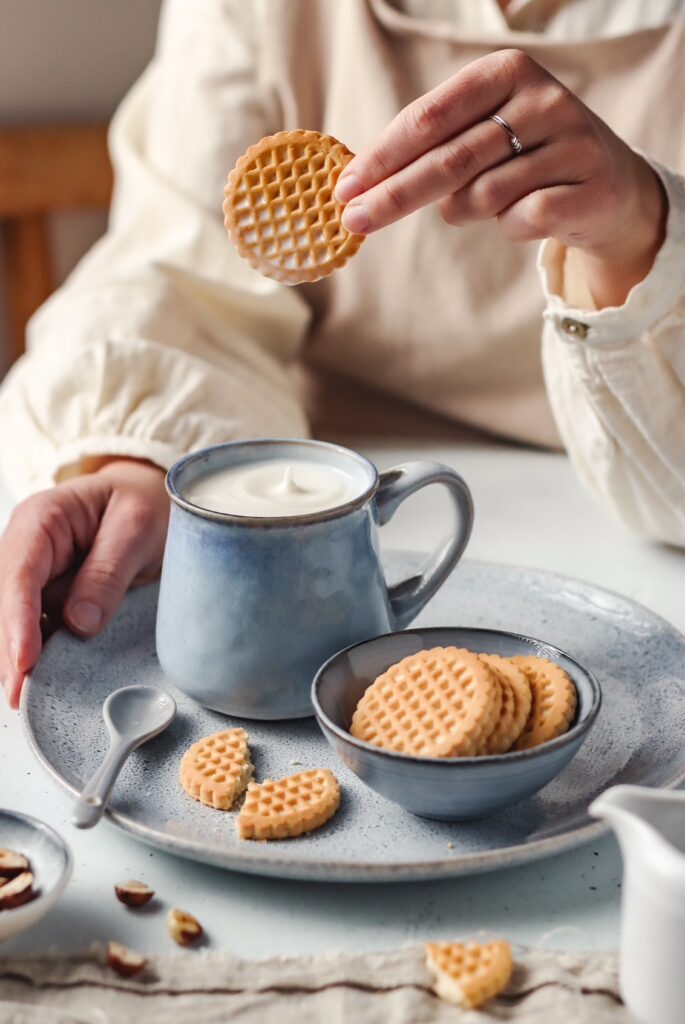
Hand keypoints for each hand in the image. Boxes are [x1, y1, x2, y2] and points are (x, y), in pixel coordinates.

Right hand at [0, 458, 168, 708]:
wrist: (148, 498)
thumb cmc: (142, 503)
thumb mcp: (136, 527)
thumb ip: (108, 571)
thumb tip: (78, 623)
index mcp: (41, 520)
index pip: (19, 573)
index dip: (17, 620)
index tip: (24, 661)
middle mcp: (26, 549)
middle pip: (6, 605)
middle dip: (9, 651)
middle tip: (19, 696)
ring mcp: (33, 576)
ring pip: (13, 622)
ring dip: (17, 658)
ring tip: (25, 699)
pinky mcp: (46, 598)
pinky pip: (34, 628)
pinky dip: (35, 655)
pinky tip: (40, 683)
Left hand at [336, 49, 666, 307]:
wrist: (609, 184)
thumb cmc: (526, 155)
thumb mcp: (482, 131)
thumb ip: (431, 145)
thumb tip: (359, 180)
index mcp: (505, 72)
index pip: (427, 118)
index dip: (382, 156)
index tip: (344, 187)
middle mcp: (540, 99)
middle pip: (447, 161)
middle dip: (393, 197)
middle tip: (353, 222)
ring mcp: (568, 143)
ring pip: (481, 197)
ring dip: (464, 211)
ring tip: (481, 203)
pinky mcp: (586, 188)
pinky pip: (518, 221)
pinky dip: (509, 226)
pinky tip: (526, 213)